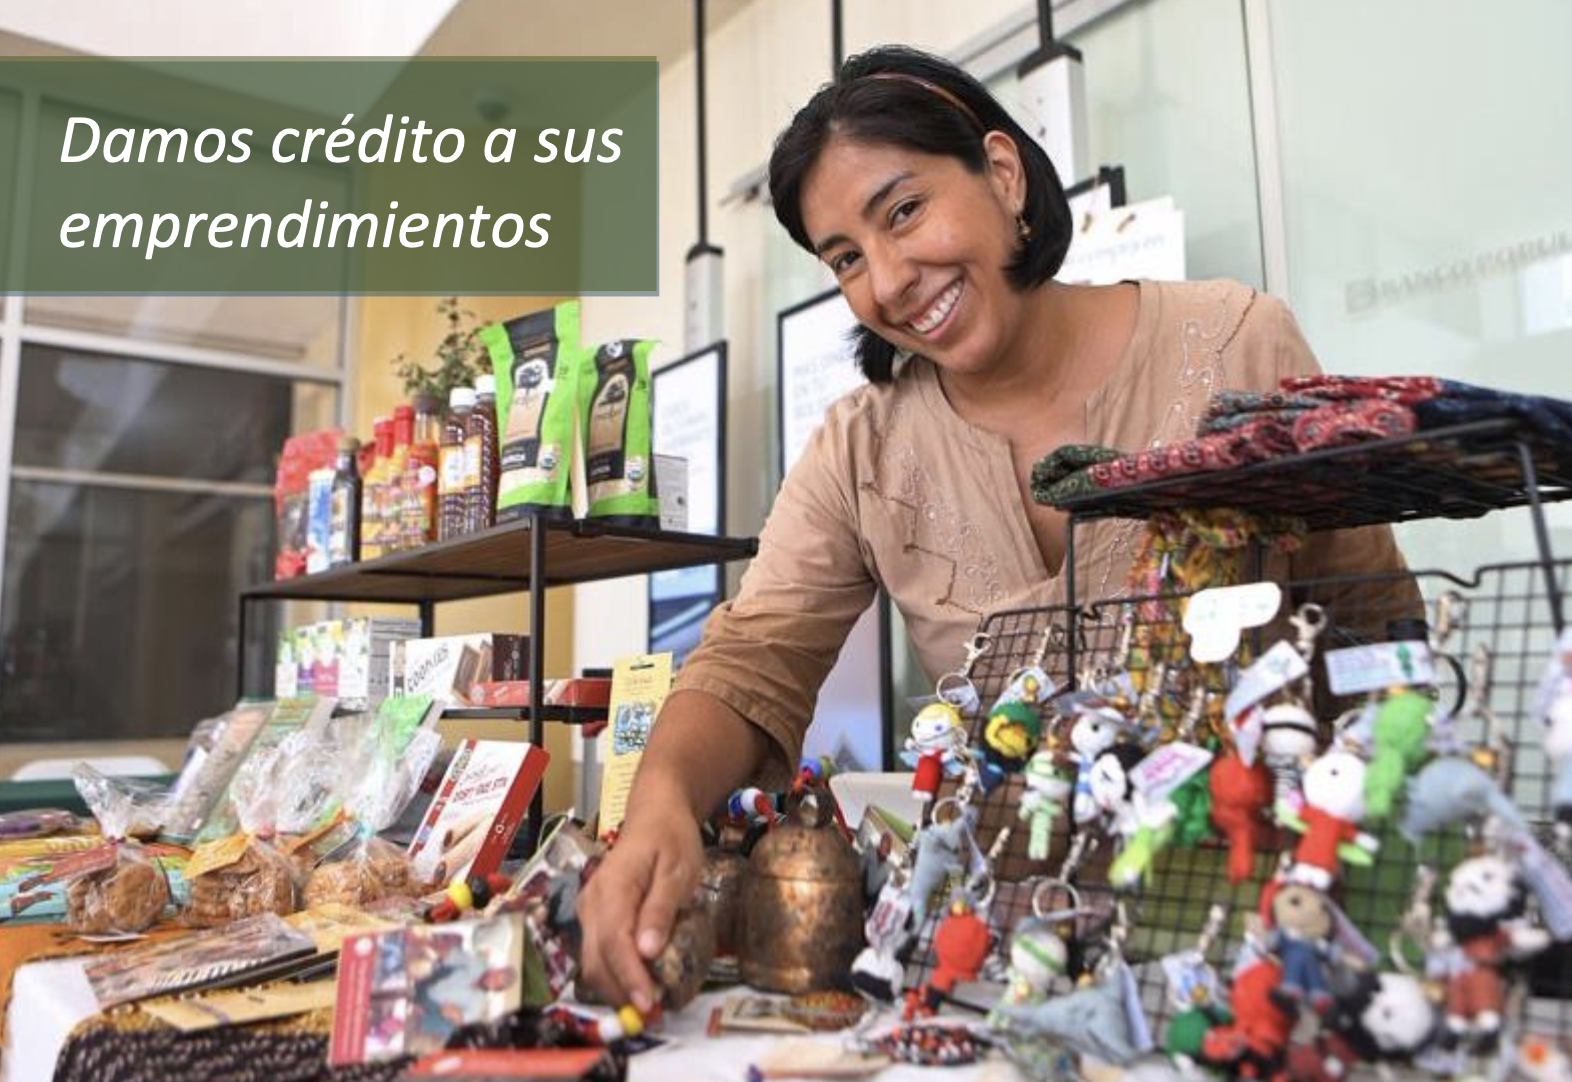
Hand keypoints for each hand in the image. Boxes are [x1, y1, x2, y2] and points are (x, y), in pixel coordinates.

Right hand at [576, 807, 702, 1013]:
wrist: (655, 814)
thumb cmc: (671, 839)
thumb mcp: (678, 870)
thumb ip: (661, 909)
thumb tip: (648, 952)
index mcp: (613, 887)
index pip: (613, 942)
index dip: (629, 977)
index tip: (648, 1003)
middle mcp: (592, 901)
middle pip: (595, 958)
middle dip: (620, 992)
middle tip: (653, 1014)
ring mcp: (589, 909)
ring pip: (592, 960)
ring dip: (616, 987)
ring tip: (648, 1003)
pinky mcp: (594, 916)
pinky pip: (597, 952)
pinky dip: (614, 973)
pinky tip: (638, 982)